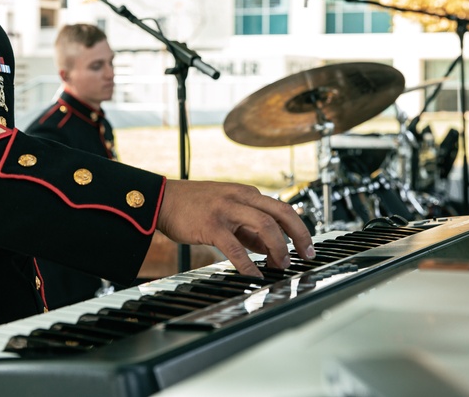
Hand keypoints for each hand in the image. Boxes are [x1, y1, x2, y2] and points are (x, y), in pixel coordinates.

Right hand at [156, 179, 314, 276]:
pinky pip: (236, 247)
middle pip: (282, 213)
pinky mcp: (212, 225)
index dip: (299, 229)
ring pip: (265, 227)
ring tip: (282, 265)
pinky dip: (249, 264)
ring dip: (279, 249)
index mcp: (246, 193)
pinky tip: (254, 275)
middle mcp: (241, 197)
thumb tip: (268, 248)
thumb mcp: (225, 210)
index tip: (306, 247)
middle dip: (299, 236)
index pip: (282, 208)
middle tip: (306, 256)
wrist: (161, 200)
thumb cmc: (191, 206)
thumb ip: (247, 227)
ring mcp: (227, 210)